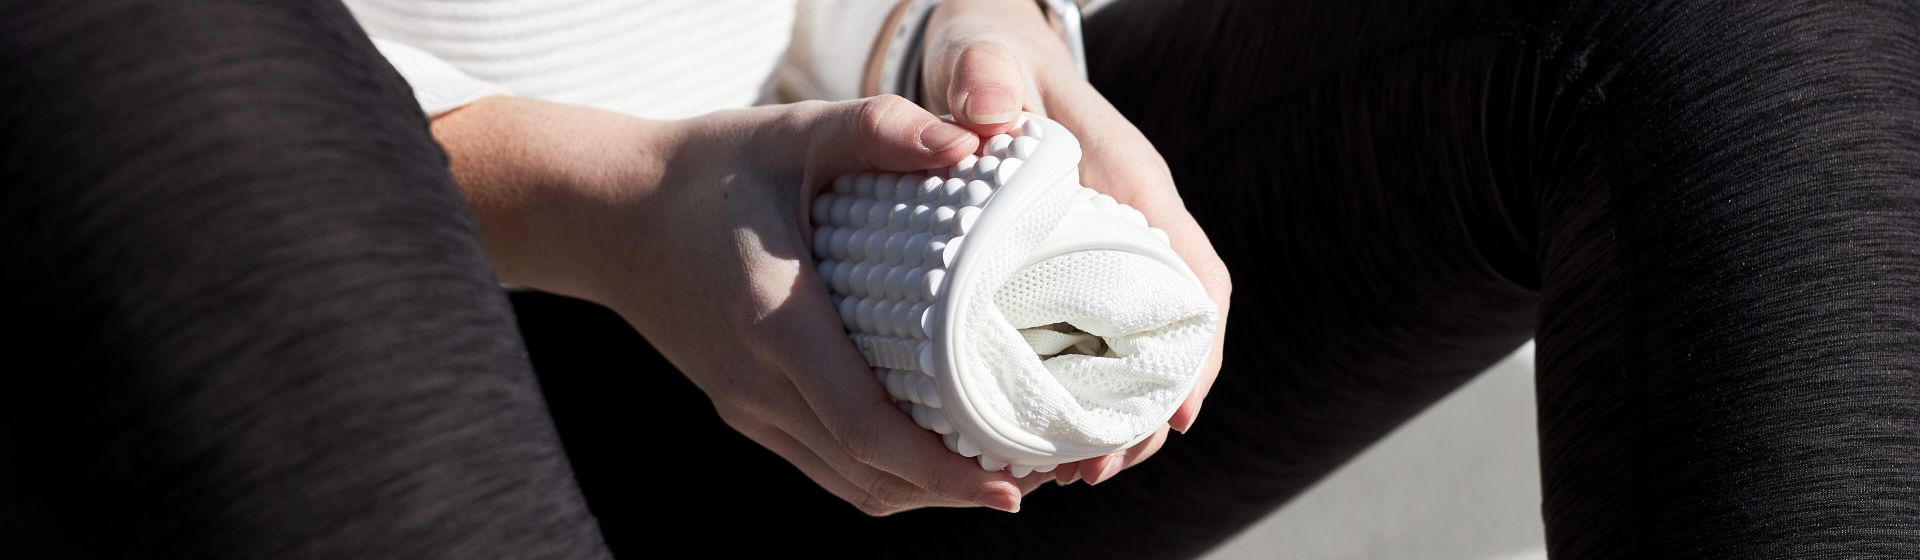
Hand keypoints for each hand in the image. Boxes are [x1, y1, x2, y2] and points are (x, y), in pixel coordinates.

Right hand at [432, 95, 1024, 514]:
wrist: (605, 212)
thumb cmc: (708, 169)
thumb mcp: (793, 131)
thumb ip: (881, 128)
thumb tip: (974, 141)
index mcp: (776, 324)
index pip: (867, 429)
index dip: (943, 471)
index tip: (1011, 482)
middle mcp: (758, 384)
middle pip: (871, 475)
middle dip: (958, 489)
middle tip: (1039, 472)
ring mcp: (746, 407)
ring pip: (851, 485)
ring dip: (926, 493)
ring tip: (1001, 471)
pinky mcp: (743, 410)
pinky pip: (826, 468)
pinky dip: (887, 477)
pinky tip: (936, 457)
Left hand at [920, 0, 1233, 485]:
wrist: (979, 58)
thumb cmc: (987, 60)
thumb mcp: (981, 57)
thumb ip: (985, 75)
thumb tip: (984, 116)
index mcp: (1133, 189)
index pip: (1194, 279)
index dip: (1196, 352)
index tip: (1178, 416)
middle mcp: (1129, 231)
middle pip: (1169, 339)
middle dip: (1145, 413)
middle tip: (1090, 472)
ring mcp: (1099, 259)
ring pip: (1131, 356)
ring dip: (1111, 420)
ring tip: (1067, 477)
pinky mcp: (1062, 277)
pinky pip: (1087, 350)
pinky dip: (1073, 398)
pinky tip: (1037, 439)